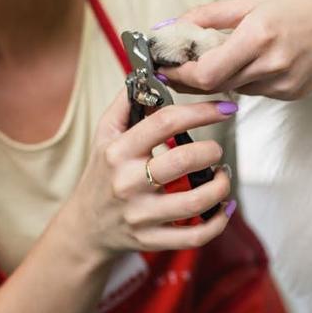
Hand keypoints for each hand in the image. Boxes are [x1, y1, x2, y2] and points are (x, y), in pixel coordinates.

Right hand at [62, 89, 237, 259]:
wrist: (85, 227)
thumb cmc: (102, 174)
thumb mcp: (104, 135)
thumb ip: (126, 103)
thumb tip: (150, 72)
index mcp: (118, 151)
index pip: (165, 122)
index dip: (202, 111)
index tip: (225, 107)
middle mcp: (127, 182)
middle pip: (183, 161)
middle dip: (211, 151)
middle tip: (217, 149)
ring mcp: (140, 215)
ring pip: (195, 202)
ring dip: (220, 186)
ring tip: (222, 176)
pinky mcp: (152, 240)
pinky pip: (195, 236)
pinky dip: (218, 221)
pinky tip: (225, 207)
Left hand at [158, 0, 311, 99]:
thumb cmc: (302, 1)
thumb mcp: (251, 1)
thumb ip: (209, 17)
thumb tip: (172, 28)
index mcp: (259, 35)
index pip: (207, 73)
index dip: (181, 75)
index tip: (167, 69)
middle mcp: (274, 63)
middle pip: (218, 85)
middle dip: (195, 78)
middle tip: (182, 67)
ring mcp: (287, 82)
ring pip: (238, 89)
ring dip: (226, 76)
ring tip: (234, 53)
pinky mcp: (296, 93)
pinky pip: (259, 91)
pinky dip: (251, 79)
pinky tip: (264, 60)